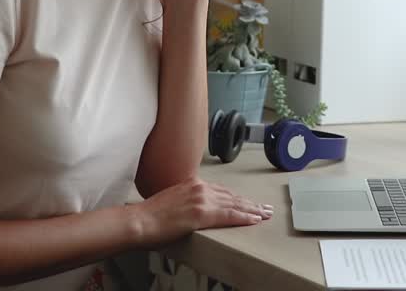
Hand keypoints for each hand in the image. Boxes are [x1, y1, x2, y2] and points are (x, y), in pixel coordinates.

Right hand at [133, 177, 272, 245]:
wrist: (140, 220)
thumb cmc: (150, 215)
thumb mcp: (171, 201)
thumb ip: (185, 201)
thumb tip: (191, 211)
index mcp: (192, 184)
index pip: (221, 191)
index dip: (237, 198)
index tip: (248, 202)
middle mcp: (199, 188)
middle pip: (231, 196)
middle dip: (250, 203)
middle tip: (265, 208)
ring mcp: (201, 199)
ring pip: (234, 204)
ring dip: (252, 210)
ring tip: (265, 214)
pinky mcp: (202, 214)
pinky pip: (229, 215)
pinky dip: (244, 217)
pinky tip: (255, 219)